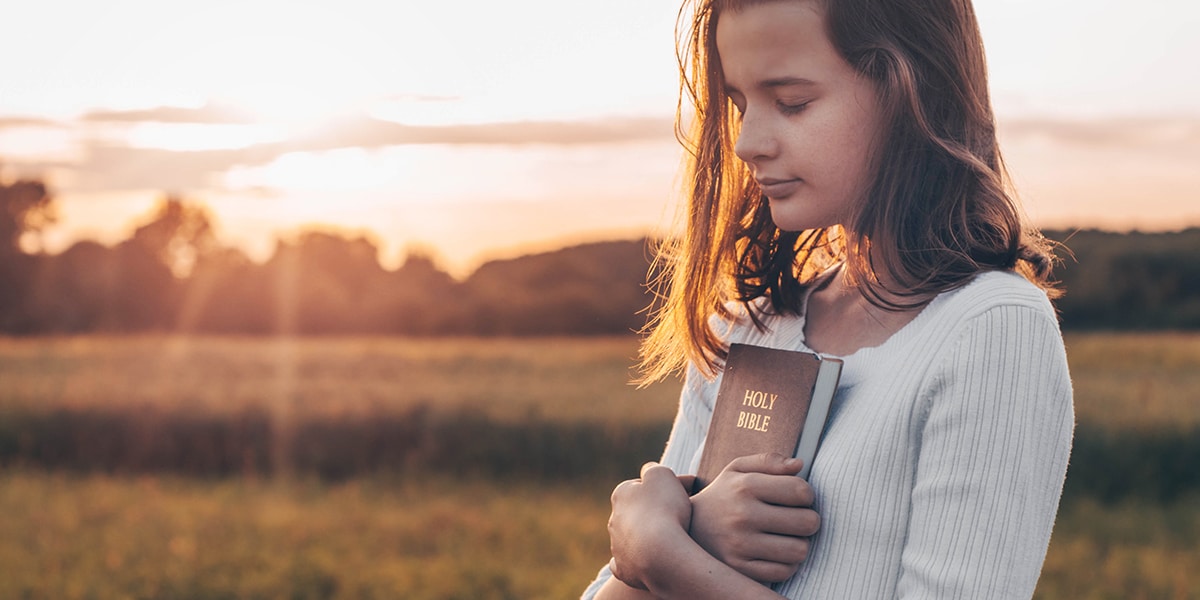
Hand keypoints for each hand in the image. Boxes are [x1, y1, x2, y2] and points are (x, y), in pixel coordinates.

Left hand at [607, 462, 693, 589]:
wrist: (662, 552)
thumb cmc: (665, 509)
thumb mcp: (663, 475)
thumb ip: (653, 469)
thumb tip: (649, 471)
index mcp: (621, 494)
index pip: (643, 486)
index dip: (665, 488)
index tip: (685, 492)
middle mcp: (614, 519)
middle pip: (637, 512)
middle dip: (654, 512)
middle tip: (680, 516)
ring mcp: (617, 546)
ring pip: (632, 537)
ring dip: (647, 536)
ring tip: (672, 540)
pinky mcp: (623, 569)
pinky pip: (626, 563)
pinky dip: (635, 560)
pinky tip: (647, 560)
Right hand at [689, 453, 819, 582]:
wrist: (684, 529)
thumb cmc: (722, 496)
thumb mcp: (736, 469)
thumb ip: (769, 461)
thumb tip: (799, 465)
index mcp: (745, 485)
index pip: (801, 490)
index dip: (807, 495)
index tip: (797, 498)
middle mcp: (742, 515)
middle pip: (807, 522)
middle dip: (808, 520)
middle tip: (795, 519)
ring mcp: (740, 545)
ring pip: (799, 550)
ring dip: (798, 544)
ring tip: (785, 537)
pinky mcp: (740, 570)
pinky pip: (784, 571)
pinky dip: (785, 564)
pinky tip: (774, 553)